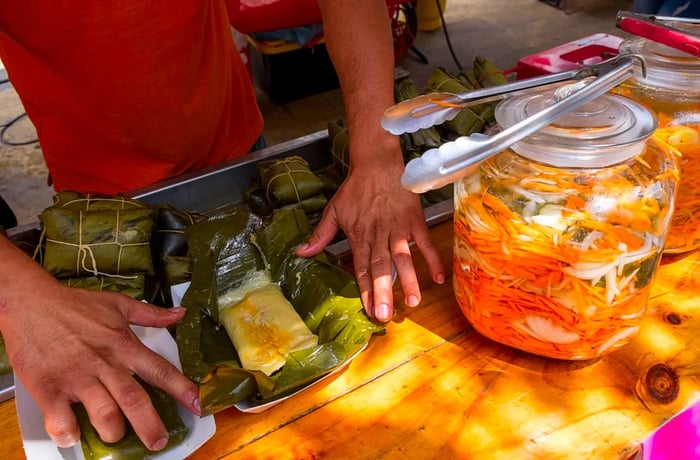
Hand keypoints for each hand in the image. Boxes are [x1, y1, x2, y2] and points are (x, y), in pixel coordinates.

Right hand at [0, 254, 198, 450]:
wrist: (30, 303)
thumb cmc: (74, 305)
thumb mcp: (117, 304)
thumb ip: (150, 314)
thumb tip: (179, 314)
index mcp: (124, 345)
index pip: (160, 370)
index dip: (182, 389)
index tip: (198, 405)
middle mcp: (104, 363)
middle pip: (134, 399)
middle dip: (150, 424)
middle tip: (158, 441)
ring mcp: (77, 377)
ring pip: (103, 412)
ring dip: (113, 430)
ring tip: (116, 436)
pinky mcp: (49, 388)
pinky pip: (62, 419)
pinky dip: (69, 433)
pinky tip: (73, 435)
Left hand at [296, 151, 444, 321]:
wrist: (377, 163)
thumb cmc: (355, 189)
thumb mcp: (334, 210)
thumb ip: (320, 235)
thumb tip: (301, 253)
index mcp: (359, 236)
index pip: (361, 269)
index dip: (365, 290)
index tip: (369, 311)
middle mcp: (379, 236)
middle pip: (380, 268)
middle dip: (383, 292)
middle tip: (386, 315)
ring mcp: (398, 229)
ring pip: (403, 258)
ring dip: (408, 280)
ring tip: (413, 302)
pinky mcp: (415, 221)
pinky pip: (425, 242)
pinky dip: (433, 259)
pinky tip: (439, 278)